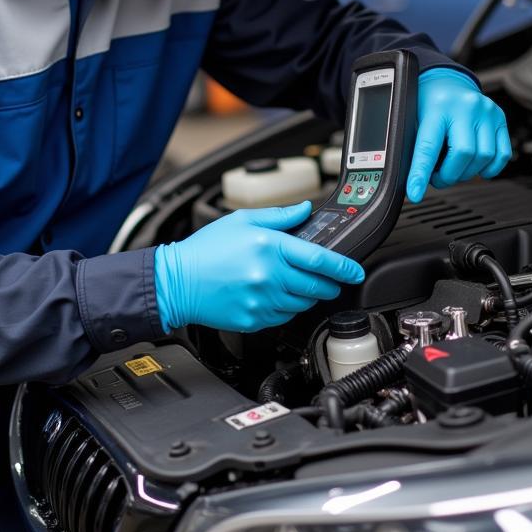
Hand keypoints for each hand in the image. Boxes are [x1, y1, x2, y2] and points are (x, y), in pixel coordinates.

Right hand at [154, 202, 364, 332]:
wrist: (177, 281)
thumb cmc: (206, 249)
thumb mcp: (242, 220)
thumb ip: (279, 216)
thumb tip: (305, 211)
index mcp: (269, 247)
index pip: (319, 259)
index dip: (343, 267)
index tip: (354, 271)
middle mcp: (268, 276)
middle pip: (316, 286)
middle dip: (329, 284)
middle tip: (329, 280)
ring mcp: (261, 301)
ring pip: (302, 305)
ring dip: (306, 296)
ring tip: (293, 285)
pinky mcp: (254, 320)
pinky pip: (283, 318)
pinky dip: (285, 308)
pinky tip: (273, 296)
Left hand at [406, 67, 510, 202]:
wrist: (446, 80)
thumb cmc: (427, 102)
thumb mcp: (414, 118)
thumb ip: (415, 146)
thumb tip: (412, 180)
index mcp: (437, 106)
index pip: (429, 146)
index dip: (421, 173)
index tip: (415, 193)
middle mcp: (465, 106)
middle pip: (463, 154)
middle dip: (448, 175)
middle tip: (437, 178)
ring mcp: (486, 111)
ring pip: (484, 157)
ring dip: (467, 173)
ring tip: (453, 170)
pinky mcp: (500, 117)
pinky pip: (502, 154)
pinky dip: (490, 169)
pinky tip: (475, 167)